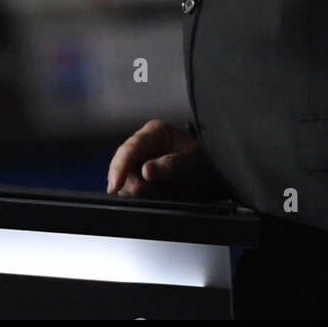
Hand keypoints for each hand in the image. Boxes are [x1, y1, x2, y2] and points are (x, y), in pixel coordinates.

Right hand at [106, 118, 225, 199]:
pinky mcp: (141, 173)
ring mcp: (141, 158)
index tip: (115, 185)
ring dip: (133, 188)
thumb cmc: (205, 160)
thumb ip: (170, 165)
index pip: (129, 148)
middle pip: (122, 164)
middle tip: (138, 193)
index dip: (119, 168)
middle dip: (127, 181)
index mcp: (155, 132)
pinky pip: (130, 185)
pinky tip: (150, 194)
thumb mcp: (192, 161)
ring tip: (155, 192)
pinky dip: (137, 193)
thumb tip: (146, 171)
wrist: (212, 171)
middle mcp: (145, 143)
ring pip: (124, 177)